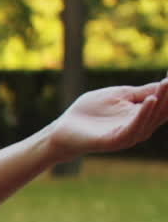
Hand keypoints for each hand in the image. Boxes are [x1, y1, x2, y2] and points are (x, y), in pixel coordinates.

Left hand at [47, 78, 167, 161]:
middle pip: (161, 111)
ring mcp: (127, 136)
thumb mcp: (120, 95)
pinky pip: (133, 128)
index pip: (163, 104)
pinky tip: (150, 100)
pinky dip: (143, 114)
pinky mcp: (114, 141)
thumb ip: (142, 91)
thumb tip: (167, 81)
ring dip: (160, 102)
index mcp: (141, 116)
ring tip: (165, 85)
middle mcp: (139, 127)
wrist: (64, 128)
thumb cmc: (90, 110)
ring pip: (150, 119)